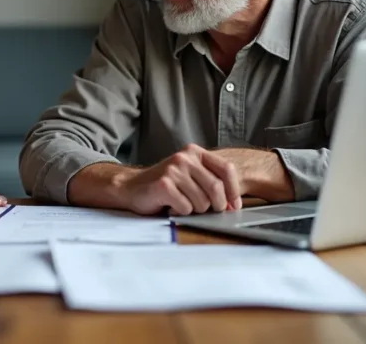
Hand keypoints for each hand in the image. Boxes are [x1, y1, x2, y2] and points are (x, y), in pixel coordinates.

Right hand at [117, 144, 242, 215]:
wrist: (131, 187)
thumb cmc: (164, 185)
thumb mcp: (189, 176)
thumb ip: (210, 182)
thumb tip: (234, 204)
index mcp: (194, 152)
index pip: (226, 169)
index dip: (234, 190)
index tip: (234, 205)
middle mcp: (185, 158)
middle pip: (216, 188)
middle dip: (216, 205)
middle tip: (208, 211)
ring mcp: (173, 170)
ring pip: (202, 201)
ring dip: (196, 210)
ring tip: (183, 205)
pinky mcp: (164, 185)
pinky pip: (186, 207)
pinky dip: (181, 213)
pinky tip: (171, 206)